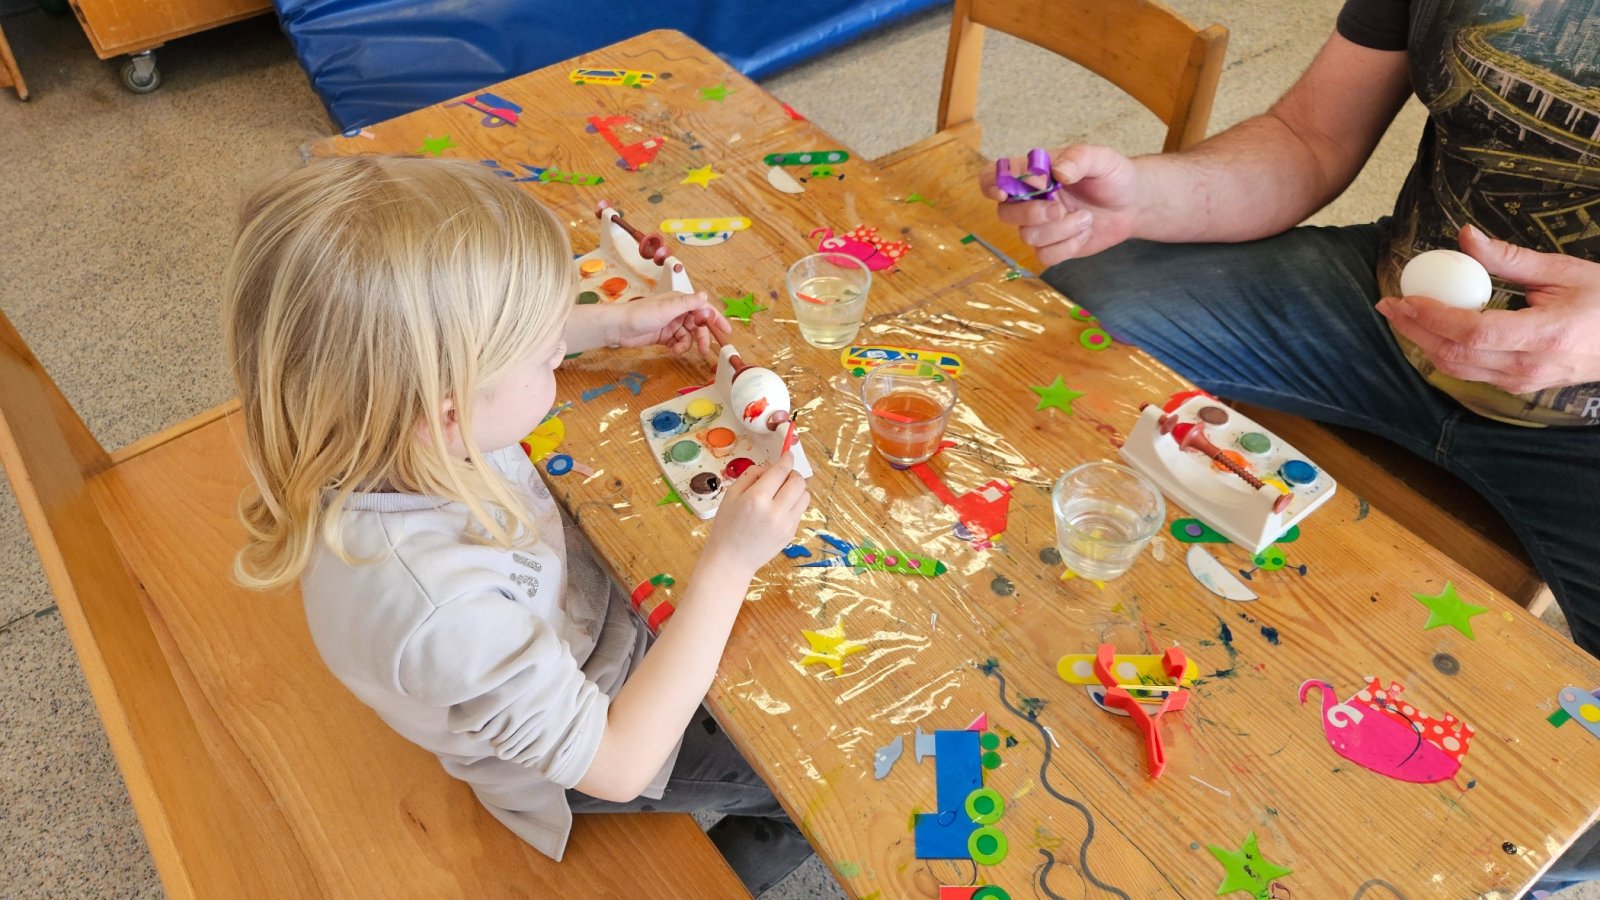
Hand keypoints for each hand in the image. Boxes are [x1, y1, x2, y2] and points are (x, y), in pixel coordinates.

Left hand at [568, 291, 730, 355]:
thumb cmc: (641, 314)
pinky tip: (672, 351)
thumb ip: (687, 303)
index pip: (704, 309)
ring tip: (677, 350)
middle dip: (702, 338)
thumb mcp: (667, 309)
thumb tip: (705, 296)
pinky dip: (678, 348)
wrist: (619, 327)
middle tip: (705, 351)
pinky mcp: (664, 336)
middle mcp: (678, 311)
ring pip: (689, 336)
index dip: (716, 319)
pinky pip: (678, 343)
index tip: (727, 331)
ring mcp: (671, 324)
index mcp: (681, 301)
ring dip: (687, 345)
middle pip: (698, 326)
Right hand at [703, 453, 808, 575]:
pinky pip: (800, 511)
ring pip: (805, 496)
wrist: (731, 560)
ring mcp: (786, 524)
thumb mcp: (730, 495)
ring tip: (782, 492)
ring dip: (796, 489)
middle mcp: (775, 511)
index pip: (780, 471)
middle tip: (782, 475)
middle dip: (792, 473)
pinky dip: (793, 504)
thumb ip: (750, 476)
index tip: (787, 454)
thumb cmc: (726, 526)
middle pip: (798, 481)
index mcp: (756, 499)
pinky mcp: (791, 533)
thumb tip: (769, 468)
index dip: (786, 459)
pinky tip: (779, 508)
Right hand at [981, 144, 1142, 265]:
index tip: (1004, 192)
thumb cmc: (1112, 176)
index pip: (995, 176)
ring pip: (1028, 237)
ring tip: (1086, 218)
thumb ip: (1077, 158)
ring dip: (1061, 229)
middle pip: (1005, 213)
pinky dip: (1068, 246)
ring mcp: (1040, 225)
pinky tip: (1084, 232)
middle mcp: (1030, 199)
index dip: (991, 185)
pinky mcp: (1052, 247)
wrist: (1132, 204)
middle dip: (1032, 214)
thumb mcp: (1101, 158)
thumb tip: (1057, 171)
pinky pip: (1045, 256)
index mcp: (1034, 172)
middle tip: (1060, 209)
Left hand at [1377, 224, 1599, 393]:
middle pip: (1454, 354)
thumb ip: (1509, 259)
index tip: (1406, 297)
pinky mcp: (1517, 386)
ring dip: (1423, 342)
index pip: (1473, 332)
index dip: (1433, 316)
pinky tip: (1431, 330)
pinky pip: (1469, 372)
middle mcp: (1528, 365)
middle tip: (1389, 304)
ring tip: (1403, 315)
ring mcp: (1522, 381)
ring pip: (1456, 368)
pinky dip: (1443, 350)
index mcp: (1544, 335)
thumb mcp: (1562, 272)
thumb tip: (1465, 236)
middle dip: (1414, 329)